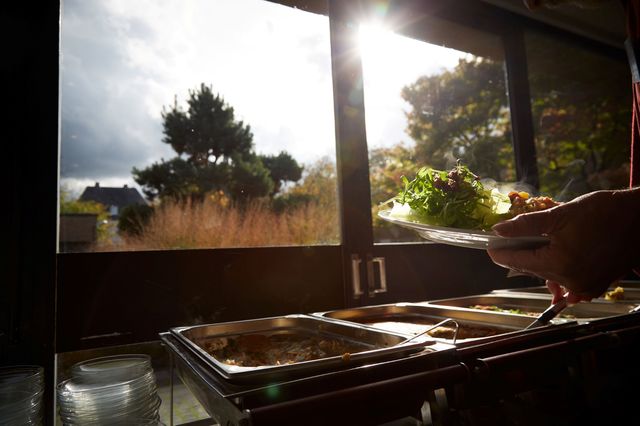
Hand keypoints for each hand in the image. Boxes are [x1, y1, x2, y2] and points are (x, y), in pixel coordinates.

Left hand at [487, 188, 639, 300]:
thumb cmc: (604, 212)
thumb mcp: (560, 214)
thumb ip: (526, 225)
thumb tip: (498, 230)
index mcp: (560, 264)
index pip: (519, 261)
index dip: (501, 252)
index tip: (488, 245)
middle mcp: (572, 282)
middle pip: (533, 269)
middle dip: (520, 254)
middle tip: (507, 239)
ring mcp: (585, 287)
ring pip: (549, 275)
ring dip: (539, 261)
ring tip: (532, 244)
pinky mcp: (596, 286)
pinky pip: (567, 281)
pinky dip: (557, 269)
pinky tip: (554, 255)